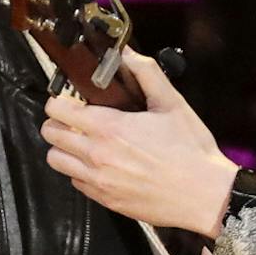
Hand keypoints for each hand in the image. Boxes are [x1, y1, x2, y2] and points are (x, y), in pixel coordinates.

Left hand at [40, 51, 240, 237]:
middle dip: (58, 123)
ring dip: (63, 148)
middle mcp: (96, 155)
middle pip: (50, 135)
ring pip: (55, 161)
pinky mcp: (104, 200)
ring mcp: (98, 181)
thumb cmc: (191, 150)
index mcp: (109, 128)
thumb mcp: (172, 103)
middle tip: (74, 120)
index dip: (59, 100)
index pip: (57, 110)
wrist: (205, 196)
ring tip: (82, 142)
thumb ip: (145, 73)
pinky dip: (79, 171)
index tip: (70, 99)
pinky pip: (75, 182)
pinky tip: (99, 164)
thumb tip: (125, 53)